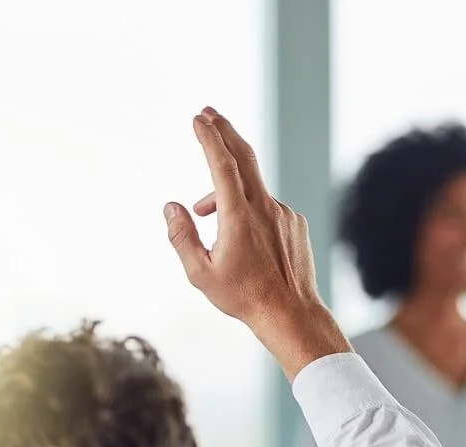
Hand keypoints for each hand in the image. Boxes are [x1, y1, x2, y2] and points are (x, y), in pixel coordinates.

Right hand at [164, 107, 348, 377]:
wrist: (291, 313)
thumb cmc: (242, 297)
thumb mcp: (200, 273)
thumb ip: (181, 236)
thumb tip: (171, 206)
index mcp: (238, 217)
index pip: (222, 165)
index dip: (209, 138)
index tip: (198, 119)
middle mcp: (264, 207)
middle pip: (244, 156)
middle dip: (224, 131)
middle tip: (208, 113)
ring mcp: (283, 213)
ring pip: (250, 190)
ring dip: (226, 191)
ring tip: (204, 211)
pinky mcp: (294, 222)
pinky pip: (266, 207)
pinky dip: (248, 209)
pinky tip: (243, 239)